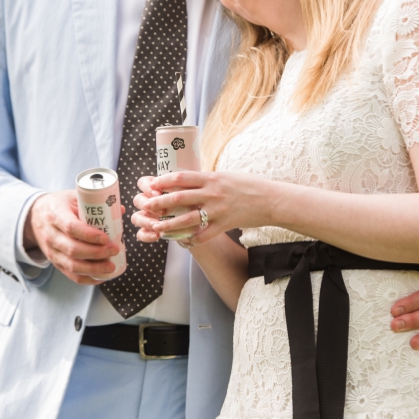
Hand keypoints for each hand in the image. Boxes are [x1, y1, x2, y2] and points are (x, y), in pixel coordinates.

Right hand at [24, 190, 121, 283]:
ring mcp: (52, 251)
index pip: (71, 228)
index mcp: (56, 216)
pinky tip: (101, 278)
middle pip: (72, 249)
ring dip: (93, 269)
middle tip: (114, 250)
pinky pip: (69, 274)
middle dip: (96, 253)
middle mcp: (51, 235)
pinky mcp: (55, 262)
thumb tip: (120, 211)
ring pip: (71, 265)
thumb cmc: (59, 206)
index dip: (88, 235)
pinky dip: (86, 279)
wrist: (34, 217)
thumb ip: (94, 204)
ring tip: (111, 267)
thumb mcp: (73, 198)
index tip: (105, 237)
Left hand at [130, 171, 272, 245]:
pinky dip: (192, 240)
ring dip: (169, 224)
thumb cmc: (250, 185)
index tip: (152, 184)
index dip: (163, 181)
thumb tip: (191, 180)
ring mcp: (218, 210)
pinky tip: (183, 242)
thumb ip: (209, 179)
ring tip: (156, 227)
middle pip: (178, 197)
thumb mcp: (227, 176)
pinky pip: (204, 235)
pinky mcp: (225, 225)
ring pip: (187, 219)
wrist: (271, 200)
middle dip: (159, 202)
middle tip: (146, 205)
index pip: (181, 177)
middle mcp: (212, 193)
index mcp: (212, 178)